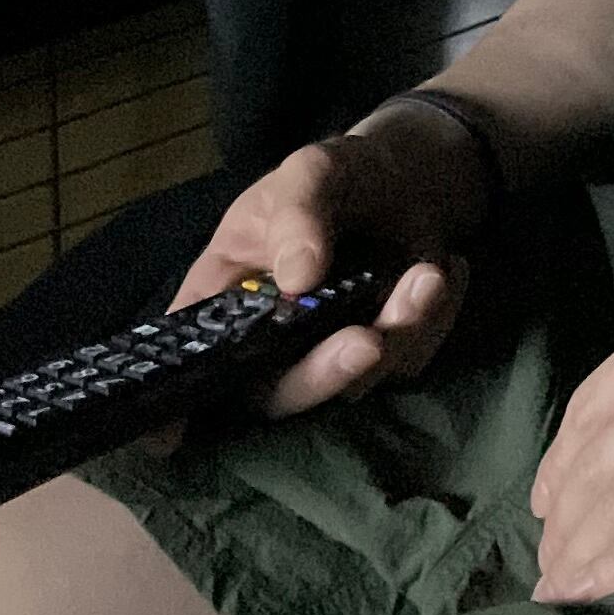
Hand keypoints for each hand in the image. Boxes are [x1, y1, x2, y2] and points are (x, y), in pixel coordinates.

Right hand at [164, 107, 487, 421]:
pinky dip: (436, 318)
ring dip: (399, 332)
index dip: (171, 411)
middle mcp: (268, 345)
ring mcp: (327, 356)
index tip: (165, 441)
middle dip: (324, 373)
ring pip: (357, 381)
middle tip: (368, 341)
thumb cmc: (335, 179)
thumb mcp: (311, 173)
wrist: (406, 179)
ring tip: (427, 274)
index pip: (187, 365)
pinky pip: (411, 360)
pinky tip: (447, 269)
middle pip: (277, 393)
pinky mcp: (385, 358)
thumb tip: (297, 278)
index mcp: (222, 302)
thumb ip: (299, 214)